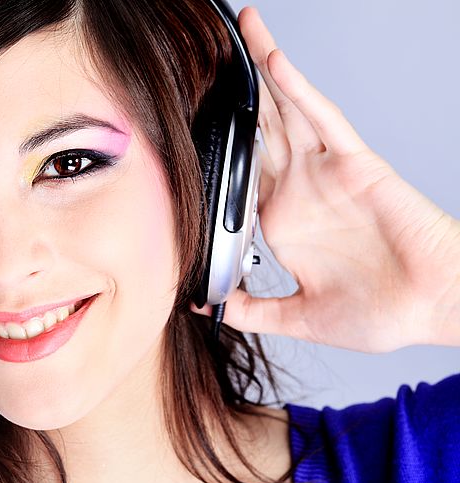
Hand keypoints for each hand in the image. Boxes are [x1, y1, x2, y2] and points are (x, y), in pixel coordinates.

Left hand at [191, 6, 459, 352]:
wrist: (432, 310)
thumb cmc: (379, 313)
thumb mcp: (295, 318)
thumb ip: (249, 310)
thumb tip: (201, 305)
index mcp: (283, 222)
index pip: (239, 175)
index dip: (214, 150)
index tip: (182, 127)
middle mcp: (300, 190)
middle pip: (259, 130)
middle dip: (233, 96)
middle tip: (202, 60)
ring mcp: (325, 173)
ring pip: (286, 110)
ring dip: (262, 73)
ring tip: (240, 31)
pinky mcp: (355, 163)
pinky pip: (322, 117)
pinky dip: (298, 89)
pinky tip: (274, 63)